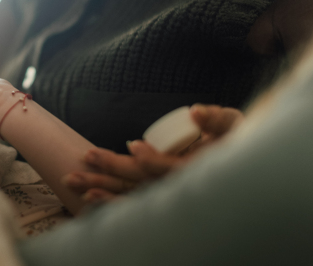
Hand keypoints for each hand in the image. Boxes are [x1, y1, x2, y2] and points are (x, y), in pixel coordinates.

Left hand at [63, 104, 243, 203]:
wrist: (238, 165)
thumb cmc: (236, 138)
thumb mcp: (234, 124)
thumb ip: (217, 119)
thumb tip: (195, 112)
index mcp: (197, 170)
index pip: (172, 169)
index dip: (154, 160)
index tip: (134, 145)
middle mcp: (178, 186)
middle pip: (142, 181)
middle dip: (112, 169)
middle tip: (86, 156)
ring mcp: (166, 193)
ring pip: (131, 193)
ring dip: (103, 187)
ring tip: (75, 180)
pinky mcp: (156, 195)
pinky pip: (131, 201)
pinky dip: (110, 201)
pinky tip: (89, 197)